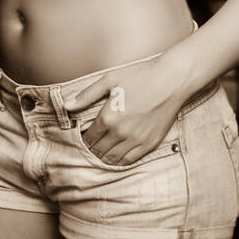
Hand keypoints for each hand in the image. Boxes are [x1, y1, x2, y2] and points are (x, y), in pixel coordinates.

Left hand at [64, 55, 187, 166]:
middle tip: (89, 147)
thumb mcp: (110, 79)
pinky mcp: (149, 144)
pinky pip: (129, 160)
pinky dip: (119, 162)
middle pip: (98, 151)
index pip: (89, 138)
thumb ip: (87, 95)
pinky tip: (116, 156)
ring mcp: (136, 140)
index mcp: (109, 117)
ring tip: (100, 152)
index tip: (82, 137)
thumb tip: (67, 106)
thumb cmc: (141, 76)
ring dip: (103, 158)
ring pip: (113, 159)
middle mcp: (121, 132)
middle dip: (91, 150)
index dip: (82, 140)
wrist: (172, 81)